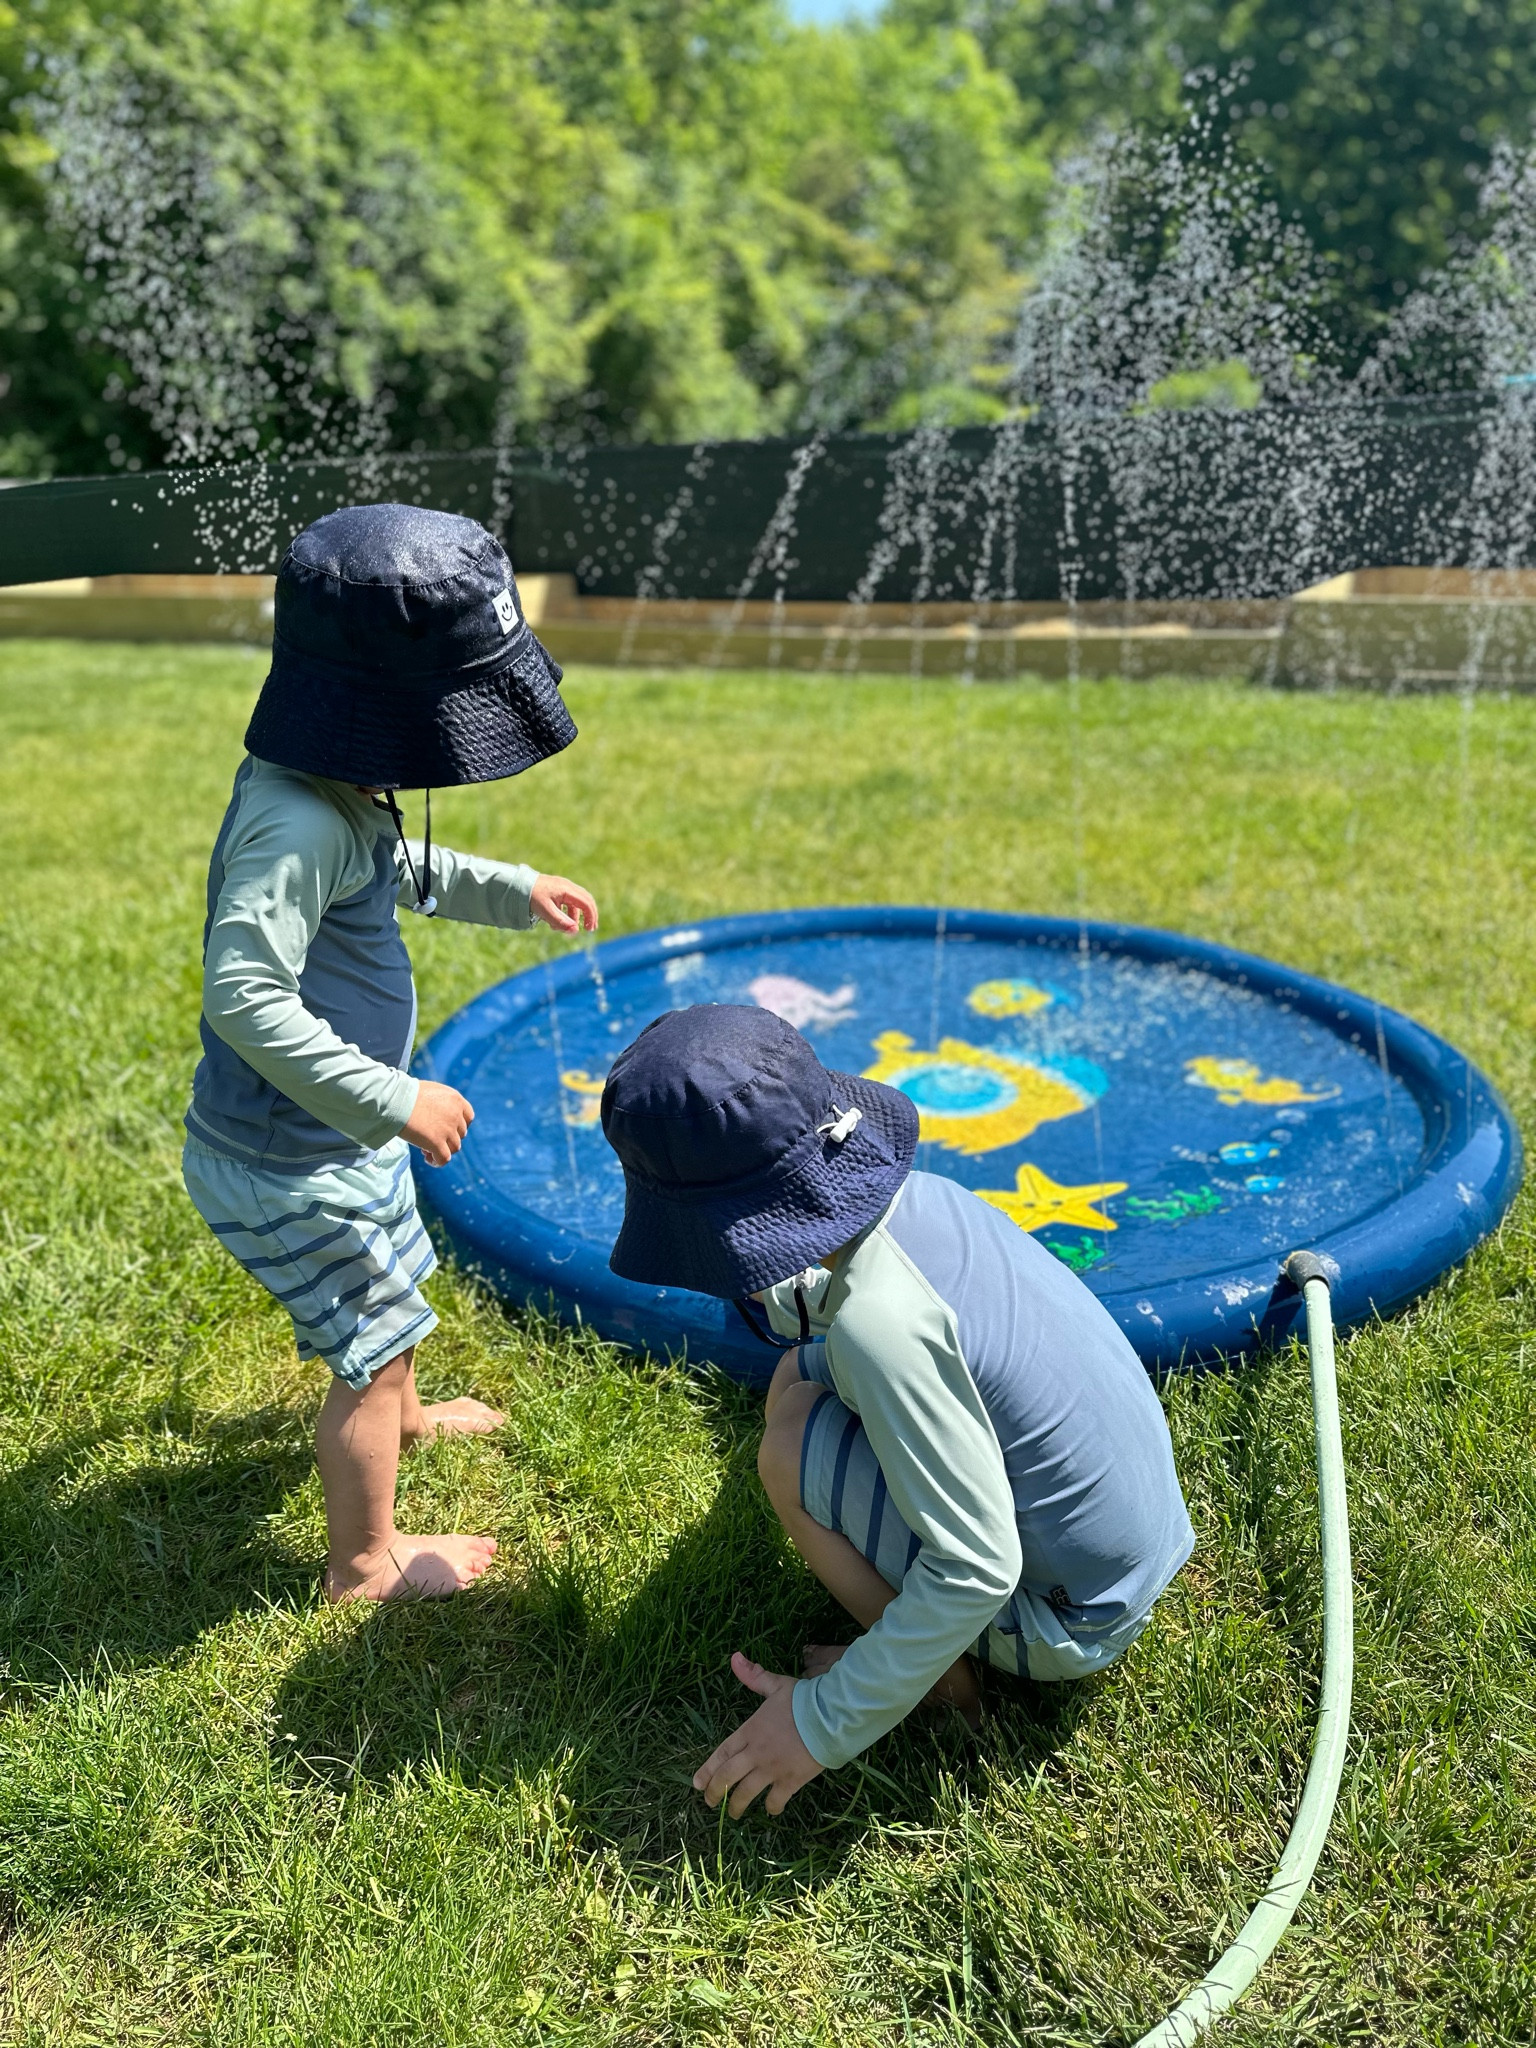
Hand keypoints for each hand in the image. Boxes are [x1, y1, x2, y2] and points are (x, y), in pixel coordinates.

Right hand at [402, 1079, 473, 1165]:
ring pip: (454, 1148)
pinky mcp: (437, 1143)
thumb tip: (439, 1114)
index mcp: (456, 1100)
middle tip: (430, 1139)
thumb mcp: (431, 1091)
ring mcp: (448, 1130)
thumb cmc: (406, 1093)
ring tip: (425, 1149)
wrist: (395, 1099)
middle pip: (460, 1134)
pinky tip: (428, 1158)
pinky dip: (437, 1161)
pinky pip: (444, 1159)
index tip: (448, 1130)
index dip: (459, 1126)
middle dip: (447, 1138)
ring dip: (442, 1150)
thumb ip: (441, 1102)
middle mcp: (456, 1114)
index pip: (468, 1118)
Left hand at [530, 875, 598, 934]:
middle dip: (589, 915)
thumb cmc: (531, 897)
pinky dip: (567, 912)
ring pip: (577, 902)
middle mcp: (567, 886)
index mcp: (567, 889)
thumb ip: (560, 922)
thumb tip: (575, 931)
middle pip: (586, 900)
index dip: (590, 916)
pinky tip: (559, 921)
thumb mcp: (546, 911)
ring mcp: (562, 887)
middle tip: (590, 928)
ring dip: (576, 915)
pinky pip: (568, 901)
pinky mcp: (557, 890)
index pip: (586, 903)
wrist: (518, 885)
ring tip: (569, 928)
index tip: (588, 929)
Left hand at [694, 1652, 823, 1817]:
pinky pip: (776, 1800)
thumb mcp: (776, 1685)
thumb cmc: (803, 1700)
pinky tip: (770, 1810)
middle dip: (715, 1792)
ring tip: (732, 1814)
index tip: (696, 1783)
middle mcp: (756, 1753)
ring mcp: (772, 1769)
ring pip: (746, 1793)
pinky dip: (771, 1808)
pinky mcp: (790, 1781)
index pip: (722, 1753)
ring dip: (736, 1806)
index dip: (708, 1769)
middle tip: (708, 1803)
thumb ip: (754, 1676)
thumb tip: (734, 1657)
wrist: (830, 1716)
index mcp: (750, 1730)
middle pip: (728, 1777)